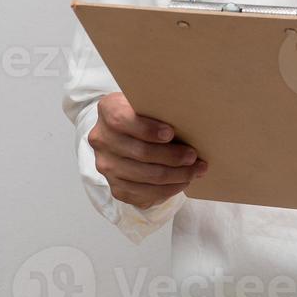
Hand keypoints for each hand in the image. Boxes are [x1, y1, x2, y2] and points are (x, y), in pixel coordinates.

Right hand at [88, 92, 206, 209]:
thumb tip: (189, 120)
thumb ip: (160, 107)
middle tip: (193, 156)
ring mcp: (106, 165)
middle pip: (140, 152)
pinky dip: (167, 190)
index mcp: (108, 110)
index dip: (147, 129)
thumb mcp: (149, 102)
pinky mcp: (115, 187)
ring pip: (145, 176)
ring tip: (195, 171)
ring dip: (175, 176)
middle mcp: (101, 139)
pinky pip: (143, 194)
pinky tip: (182, 182)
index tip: (171, 133)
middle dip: (172, 157)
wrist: (128, 133)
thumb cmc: (146, 114)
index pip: (123, 120)